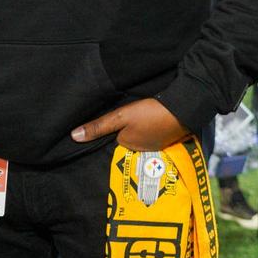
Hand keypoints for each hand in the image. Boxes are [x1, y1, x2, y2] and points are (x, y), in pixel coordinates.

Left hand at [70, 98, 190, 149]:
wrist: (184, 109)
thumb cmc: (150, 113)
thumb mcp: (121, 116)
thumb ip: (99, 126)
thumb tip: (74, 137)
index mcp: (128, 144)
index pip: (117, 136)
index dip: (119, 125)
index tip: (123, 117)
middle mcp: (142, 149)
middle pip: (132, 137)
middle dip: (132, 128)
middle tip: (137, 114)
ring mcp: (158, 145)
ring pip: (145, 136)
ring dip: (146, 127)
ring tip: (149, 115)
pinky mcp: (170, 138)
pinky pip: (158, 134)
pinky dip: (158, 127)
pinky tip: (161, 118)